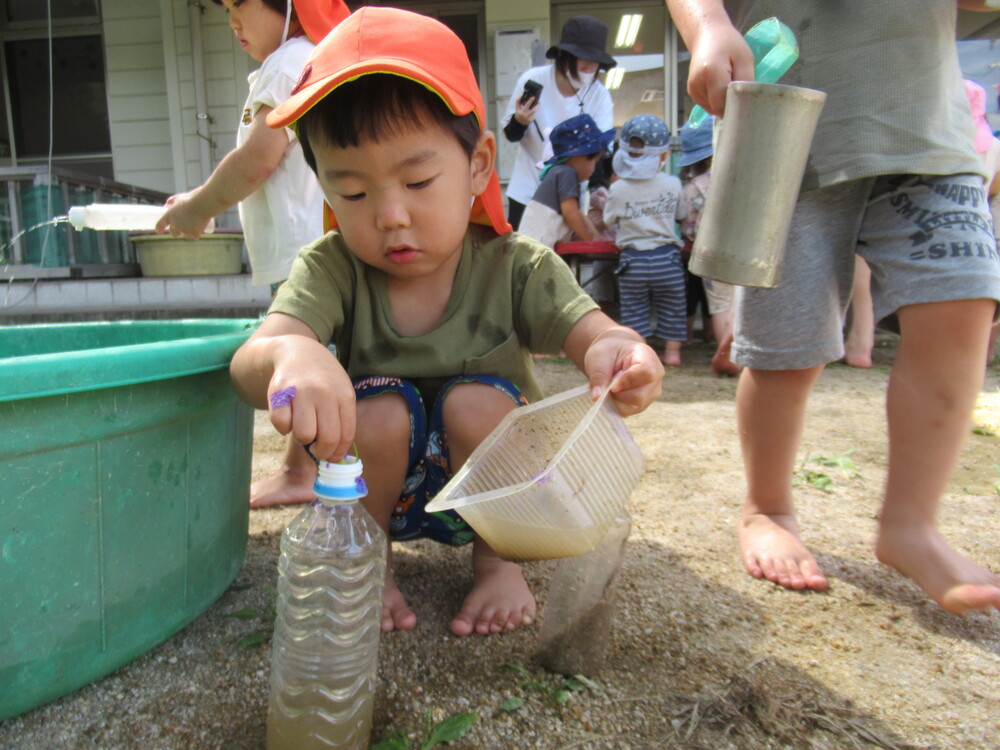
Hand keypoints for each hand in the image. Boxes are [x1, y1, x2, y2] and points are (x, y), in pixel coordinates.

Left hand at [155, 191, 213, 238]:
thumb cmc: (192, 199)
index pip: (159, 225)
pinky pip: (195, 236)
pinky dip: (197, 233)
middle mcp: (175, 225)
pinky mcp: (194, 234)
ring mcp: (185, 231)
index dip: (159, 229)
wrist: (203, 204)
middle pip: (173, 233)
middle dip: (177, 231)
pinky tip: (199, 228)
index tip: (159, 231)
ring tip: (194, 224)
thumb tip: (166, 205)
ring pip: (186, 235)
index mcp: (169, 216)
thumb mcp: (178, 198)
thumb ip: (171, 202)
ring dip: (188, 232)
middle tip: (183, 225)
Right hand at [266, 345, 356, 462]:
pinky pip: (281, 425)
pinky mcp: (279, 392)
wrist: (298, 352)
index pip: (345, 436)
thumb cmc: (323, 380)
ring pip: (303, 435)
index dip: (337, 452)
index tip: (330, 455)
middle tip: (316, 448)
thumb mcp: (340, 394)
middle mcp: (325, 393)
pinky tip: (288, 417)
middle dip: (321, 452)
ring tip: (303, 427)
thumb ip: (342, 422)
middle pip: (326, 439)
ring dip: (302, 438)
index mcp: (344, 396)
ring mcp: (302, 392)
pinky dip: (283, 428)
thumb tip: (336, 457)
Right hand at [513, 95, 539, 125]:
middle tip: (539, 102)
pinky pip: (534, 114)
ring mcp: (529, 118)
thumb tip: (521, 96)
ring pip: (534, 112)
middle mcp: (526, 116)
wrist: (520, 122)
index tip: (533, 97)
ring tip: (539, 103)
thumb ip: (518, 102)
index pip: (526, 106)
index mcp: (522, 112)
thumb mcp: (517, 108)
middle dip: (537, 106)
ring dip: (537, 107)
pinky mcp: (532, 120)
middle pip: (533, 110)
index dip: (530, 101)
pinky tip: (532, 110)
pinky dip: (533, 111)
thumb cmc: (519, 114)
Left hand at [584, 329, 663, 415]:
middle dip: (618, 394)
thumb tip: (597, 397)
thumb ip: (599, 375)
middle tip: (606, 384)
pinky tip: (612, 394)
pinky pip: (630, 411)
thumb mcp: (599, 357)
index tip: (612, 384)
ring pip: (635, 406)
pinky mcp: (644, 403)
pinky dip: (616, 406)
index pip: (646, 372)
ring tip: (609, 388)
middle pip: (640, 395)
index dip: (628, 381)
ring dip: (616, 401)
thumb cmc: (609, 353)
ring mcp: (652, 392)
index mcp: (648, 357)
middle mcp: (656, 376)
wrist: (614, 356)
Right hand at [686, 21, 753, 115]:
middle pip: (717, 108)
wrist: (707, 35)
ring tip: (727, 83)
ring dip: (723, 102)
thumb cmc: (729, 44)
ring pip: (713, 108)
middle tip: (738, 88)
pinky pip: (708, 105)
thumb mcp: (744, 59)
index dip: (734, 106)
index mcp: (711, 74)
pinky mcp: (692, 92)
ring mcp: (692, 90)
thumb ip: (746, 81)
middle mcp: (697, 84)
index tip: (745, 100)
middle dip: (729, 104)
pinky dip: (716, 100)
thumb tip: (745, 103)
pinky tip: (720, 86)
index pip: (722, 105)